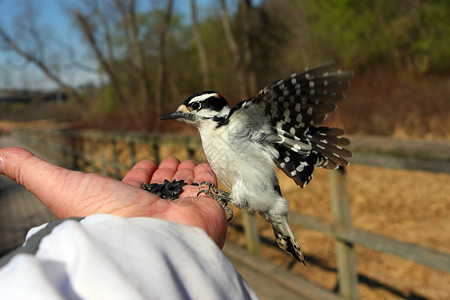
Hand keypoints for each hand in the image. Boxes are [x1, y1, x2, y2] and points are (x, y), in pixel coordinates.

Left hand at [0, 147, 226, 247]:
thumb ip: (32, 170)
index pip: (134, 185)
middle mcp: (152, 208)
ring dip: (185, 172)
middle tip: (168, 160)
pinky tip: (202, 167)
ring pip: (183, 186)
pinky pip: (207, 186)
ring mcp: (180, 209)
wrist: (151, 242)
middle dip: (164, 170)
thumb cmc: (106, 218)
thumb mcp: (61, 187)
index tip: (144, 164)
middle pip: (160, 185)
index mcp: (124, 204)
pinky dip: (205, 176)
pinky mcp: (204, 208)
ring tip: (185, 161)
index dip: (139, 173)